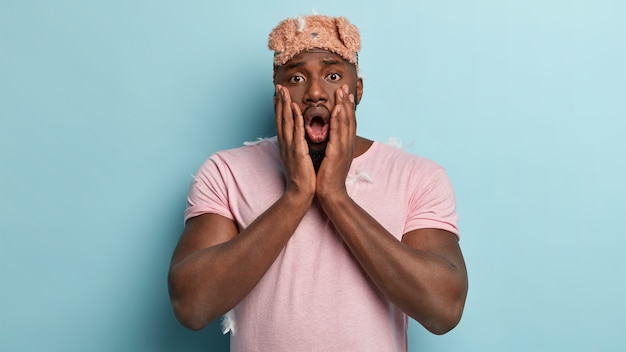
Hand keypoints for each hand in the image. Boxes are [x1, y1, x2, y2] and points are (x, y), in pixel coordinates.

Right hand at [274, 84, 315, 198]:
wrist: (301, 192)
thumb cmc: (302, 176)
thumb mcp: (298, 157)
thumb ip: (296, 146)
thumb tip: (297, 139)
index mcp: (286, 144)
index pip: (281, 122)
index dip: (279, 107)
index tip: (279, 94)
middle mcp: (285, 143)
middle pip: (280, 119)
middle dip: (280, 102)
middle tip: (279, 86)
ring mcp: (290, 147)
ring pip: (286, 122)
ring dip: (284, 105)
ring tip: (284, 91)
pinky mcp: (297, 151)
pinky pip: (296, 132)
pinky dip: (295, 119)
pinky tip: (295, 108)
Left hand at [316, 85, 355, 199]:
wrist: (330, 193)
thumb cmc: (328, 176)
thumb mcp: (332, 157)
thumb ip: (333, 145)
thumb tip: (331, 137)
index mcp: (345, 145)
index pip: (347, 122)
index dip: (347, 107)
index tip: (345, 93)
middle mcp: (347, 144)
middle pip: (349, 119)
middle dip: (347, 102)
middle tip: (344, 87)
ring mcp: (344, 148)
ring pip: (345, 123)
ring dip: (343, 106)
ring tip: (341, 92)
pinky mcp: (337, 153)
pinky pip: (338, 134)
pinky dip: (338, 121)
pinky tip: (337, 110)